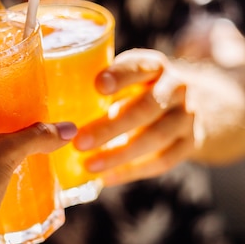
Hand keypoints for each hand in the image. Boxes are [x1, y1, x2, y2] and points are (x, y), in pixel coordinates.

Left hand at [74, 49, 195, 184]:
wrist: (186, 106)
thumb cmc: (138, 91)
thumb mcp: (127, 78)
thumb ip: (100, 89)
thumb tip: (52, 113)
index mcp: (154, 66)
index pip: (140, 66)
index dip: (120, 76)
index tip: (97, 86)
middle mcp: (177, 87)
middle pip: (147, 107)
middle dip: (112, 126)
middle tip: (79, 141)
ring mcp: (188, 116)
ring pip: (156, 137)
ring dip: (120, 154)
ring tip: (89, 165)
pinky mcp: (191, 142)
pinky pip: (163, 161)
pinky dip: (133, 171)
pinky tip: (107, 178)